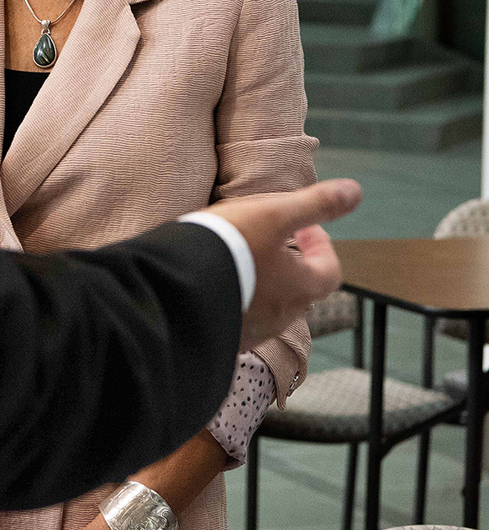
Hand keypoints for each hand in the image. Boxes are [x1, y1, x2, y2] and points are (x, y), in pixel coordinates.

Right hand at [208, 178, 359, 349]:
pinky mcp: (225, 338)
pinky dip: (241, 299)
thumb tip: (355, 191)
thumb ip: (315, 203)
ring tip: (242, 258)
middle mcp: (283, 315)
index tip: (305, 227)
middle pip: (302, 289)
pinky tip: (219, 282)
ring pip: (272, 305)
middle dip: (294, 264)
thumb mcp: (273, 214)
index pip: (330, 270)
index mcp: (301, 287)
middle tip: (273, 240)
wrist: (175, 288)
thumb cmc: (228, 246)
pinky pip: (242, 319)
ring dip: (267, 283)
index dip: (322, 245)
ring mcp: (254, 331)